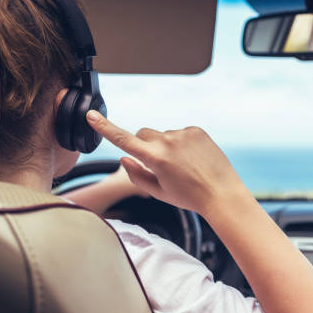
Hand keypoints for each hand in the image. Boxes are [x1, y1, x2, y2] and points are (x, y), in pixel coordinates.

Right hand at [86, 111, 247, 215]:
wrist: (221, 193)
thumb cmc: (189, 197)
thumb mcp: (158, 192)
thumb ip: (136, 175)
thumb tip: (123, 159)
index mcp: (155, 158)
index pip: (123, 139)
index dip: (104, 127)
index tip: (91, 115)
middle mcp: (167, 141)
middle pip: (142, 134)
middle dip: (144, 146)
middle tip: (158, 165)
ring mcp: (183, 133)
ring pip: (162, 135)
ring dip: (165, 146)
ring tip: (183, 166)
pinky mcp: (196, 130)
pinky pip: (179, 133)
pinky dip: (181, 143)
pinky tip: (193, 159)